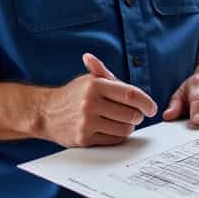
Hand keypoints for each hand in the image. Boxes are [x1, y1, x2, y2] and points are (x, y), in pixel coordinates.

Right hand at [39, 54, 157, 147]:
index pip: (130, 95)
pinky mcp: (85, 139)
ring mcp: (87, 122)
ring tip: (123, 121)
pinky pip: (114, 140)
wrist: (46, 114)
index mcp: (95, 85)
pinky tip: (113, 128)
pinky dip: (118, 136)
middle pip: (131, 114)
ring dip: (128, 126)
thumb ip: (102, 72)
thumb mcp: (88, 80)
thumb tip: (91, 57)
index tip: (151, 108)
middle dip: (137, 115)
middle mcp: (90, 103)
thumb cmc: (72, 95)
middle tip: (135, 114)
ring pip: (124, 129)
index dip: (146, 102)